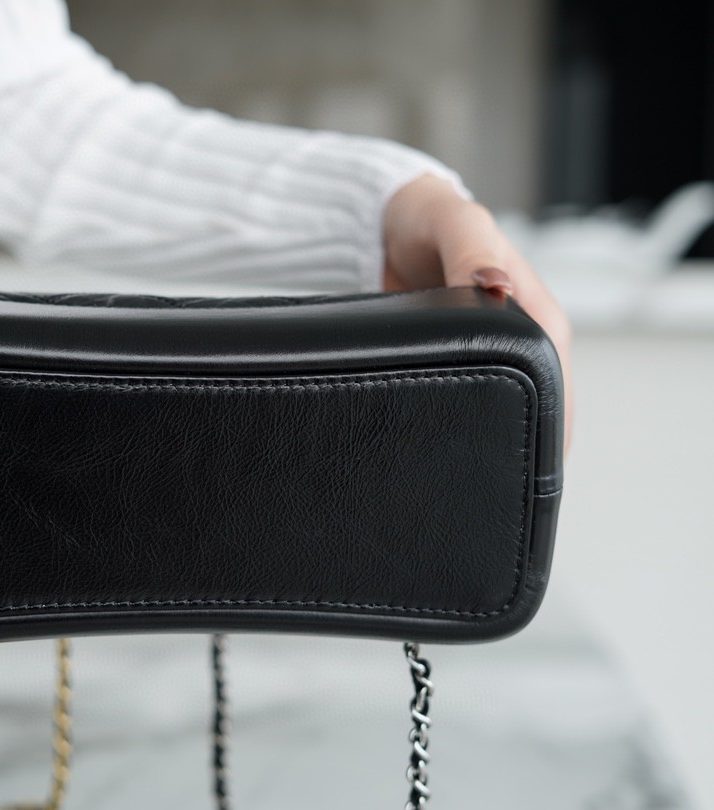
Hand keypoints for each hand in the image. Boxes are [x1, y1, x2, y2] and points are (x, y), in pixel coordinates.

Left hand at [383, 175, 572, 450]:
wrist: (388, 222)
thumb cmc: (433, 216)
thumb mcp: (459, 225)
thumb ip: (474, 253)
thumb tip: (494, 287)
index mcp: (537, 313)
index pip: (556, 381)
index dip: (549, 423)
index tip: (532, 458)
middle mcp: (520, 339)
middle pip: (535, 405)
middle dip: (523, 443)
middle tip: (497, 480)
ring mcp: (487, 353)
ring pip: (503, 407)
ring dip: (493, 436)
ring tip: (474, 476)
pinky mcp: (455, 359)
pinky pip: (465, 397)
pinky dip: (462, 421)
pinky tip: (445, 446)